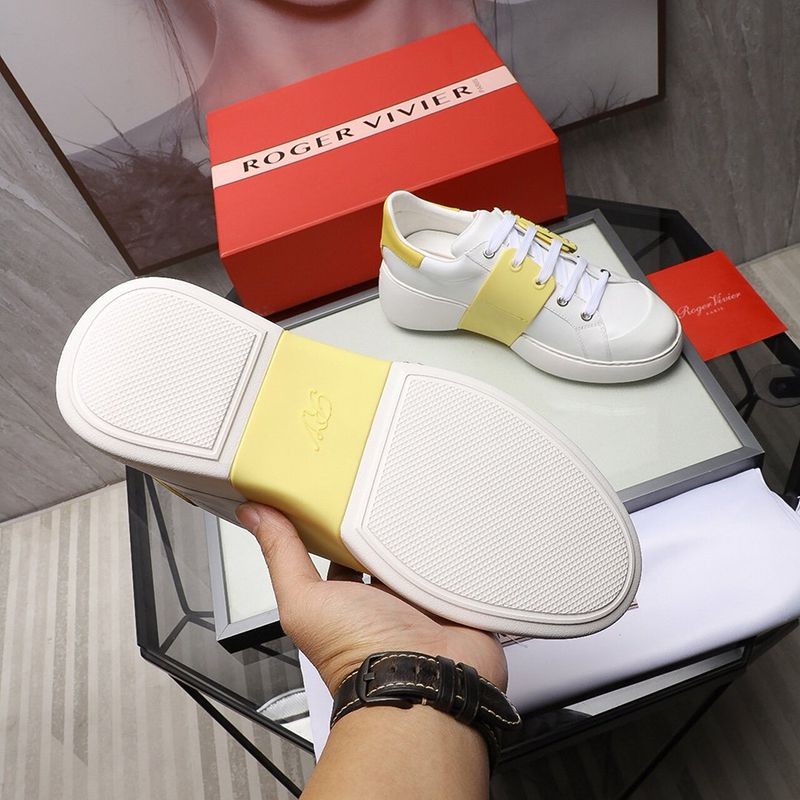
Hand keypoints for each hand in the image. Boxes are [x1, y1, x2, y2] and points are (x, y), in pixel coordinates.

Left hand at [235, 503, 507, 694]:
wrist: (419, 679)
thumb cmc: (358, 653)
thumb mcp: (305, 599)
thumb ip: (281, 556)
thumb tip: (253, 515)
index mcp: (348, 599)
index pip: (343, 552)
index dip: (340, 524)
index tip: (339, 490)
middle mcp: (385, 599)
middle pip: (385, 549)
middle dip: (385, 522)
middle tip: (385, 483)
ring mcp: (422, 598)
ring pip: (421, 552)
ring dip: (422, 531)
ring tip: (420, 495)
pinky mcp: (454, 598)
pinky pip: (457, 563)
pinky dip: (454, 546)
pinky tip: (452, 522)